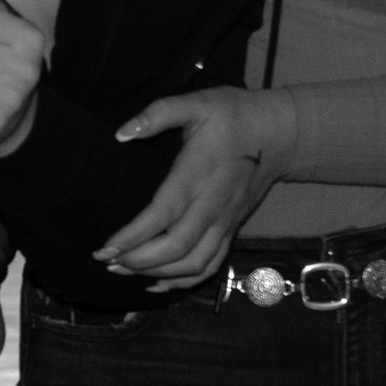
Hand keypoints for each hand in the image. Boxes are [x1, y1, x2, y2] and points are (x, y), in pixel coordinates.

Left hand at [92, 87, 296, 290]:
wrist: (281, 133)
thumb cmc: (233, 114)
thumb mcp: (195, 102)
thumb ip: (157, 114)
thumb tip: (121, 133)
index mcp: (199, 174)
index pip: (163, 215)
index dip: (133, 236)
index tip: (104, 247)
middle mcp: (213, 205)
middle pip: (177, 248)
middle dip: (138, 260)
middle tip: (105, 261)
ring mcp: (225, 221)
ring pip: (194, 264)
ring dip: (157, 273)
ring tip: (123, 270)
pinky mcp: (232, 229)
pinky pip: (211, 265)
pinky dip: (184, 281)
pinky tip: (157, 282)